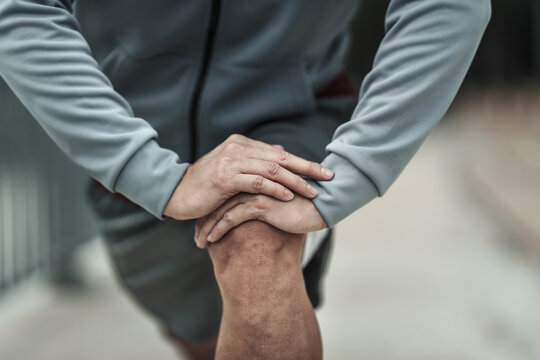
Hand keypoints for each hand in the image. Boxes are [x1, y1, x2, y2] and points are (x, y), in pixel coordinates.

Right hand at [163, 134, 333, 219]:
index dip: (303, 162)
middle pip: (281, 157)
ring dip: (295, 181)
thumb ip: (254, 163)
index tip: (324, 172)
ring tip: (313, 192)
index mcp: (242, 144)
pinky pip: (256, 182)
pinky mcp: (225, 177)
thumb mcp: (231, 170)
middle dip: (307, 168)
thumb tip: (280, 155)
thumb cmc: (205, 185)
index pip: (279, 153)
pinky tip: (288, 196)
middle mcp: (238, 148)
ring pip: (272, 169)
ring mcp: (231, 161)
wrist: (175, 193)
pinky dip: (275, 189)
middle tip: (329, 177)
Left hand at [194, 193, 327, 247]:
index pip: (226, 195)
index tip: (202, 225)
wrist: (325, 205)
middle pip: (219, 200)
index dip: (212, 210)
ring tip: (198, 242)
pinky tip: (210, 241)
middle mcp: (252, 182)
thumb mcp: (282, 203)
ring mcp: (256, 191)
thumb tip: (259, 215)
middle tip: (195, 235)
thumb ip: (268, 203)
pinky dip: (219, 229)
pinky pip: (232, 218)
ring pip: (222, 209)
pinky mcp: (261, 203)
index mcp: (254, 180)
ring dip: (207, 226)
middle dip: (204, 218)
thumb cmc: (306, 206)